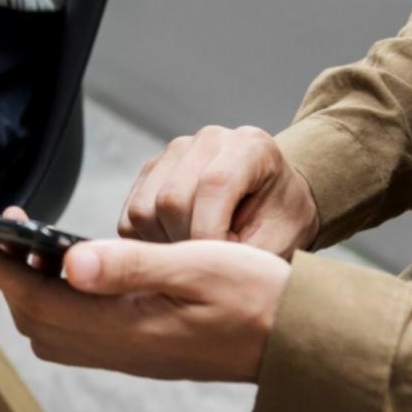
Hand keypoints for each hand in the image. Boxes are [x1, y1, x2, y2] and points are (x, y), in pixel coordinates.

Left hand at [0, 212, 290, 382]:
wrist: (302, 340)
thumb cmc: (260, 298)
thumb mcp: (197, 266)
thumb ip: (130, 266)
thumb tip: (67, 264)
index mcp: (127, 328)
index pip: (38, 300)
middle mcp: (121, 349)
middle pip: (37, 319)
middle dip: (8, 277)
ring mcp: (131, 353)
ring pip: (56, 329)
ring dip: (33, 291)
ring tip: (34, 247)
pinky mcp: (144, 349)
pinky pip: (81, 332)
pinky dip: (61, 301)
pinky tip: (78, 270)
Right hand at [120, 125, 319, 257]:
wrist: (274, 202)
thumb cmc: (282, 221)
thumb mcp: (282, 240)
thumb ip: (248, 256)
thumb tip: (202, 271)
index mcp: (250, 147)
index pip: (214, 184)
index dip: (209, 233)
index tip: (217, 267)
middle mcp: (209, 140)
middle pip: (172, 199)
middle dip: (186, 244)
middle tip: (210, 265)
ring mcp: (174, 153)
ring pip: (143, 210)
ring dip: (164, 245)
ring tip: (195, 254)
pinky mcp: (150, 172)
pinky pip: (130, 218)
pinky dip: (147, 242)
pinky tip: (178, 246)